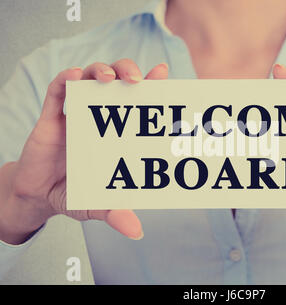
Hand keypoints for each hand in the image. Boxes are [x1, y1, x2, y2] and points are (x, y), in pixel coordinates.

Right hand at [0, 59, 168, 244]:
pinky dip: (65, 80)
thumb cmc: (75, 194)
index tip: (163, 73)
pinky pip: (56, 91)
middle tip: (136, 79)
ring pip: (89, 77)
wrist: (39, 196)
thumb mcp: (97, 205)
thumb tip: (137, 232)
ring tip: (109, 77)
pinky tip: (73, 77)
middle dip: (127, 70)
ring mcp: (76, 114)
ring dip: (100, 69)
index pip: (137, 102)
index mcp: (117, 132)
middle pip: (116, 80)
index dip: (151, 85)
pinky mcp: (51, 118)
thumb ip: (116, 213)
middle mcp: (99, 117)